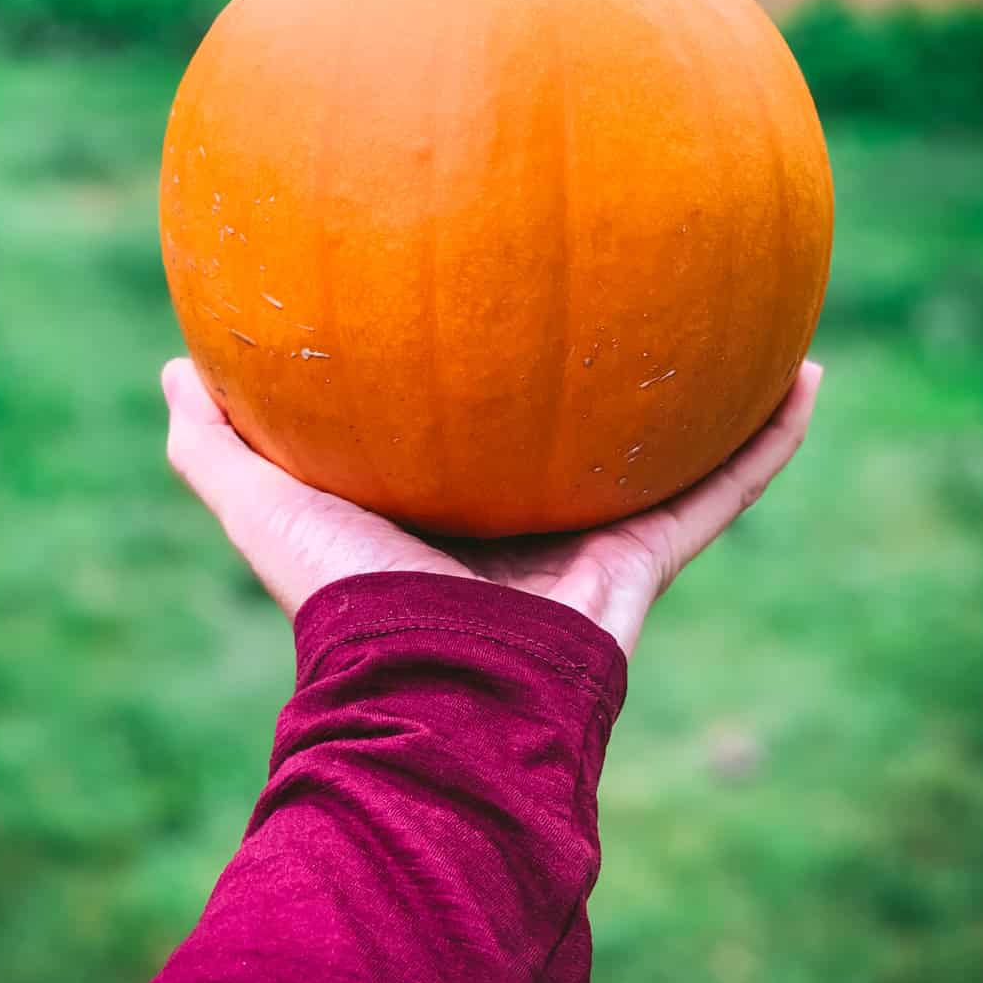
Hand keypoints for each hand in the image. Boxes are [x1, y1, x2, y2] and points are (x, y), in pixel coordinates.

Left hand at [162, 358, 822, 657]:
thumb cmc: (341, 606)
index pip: (468, 425)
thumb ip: (211, 444)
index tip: (492, 301)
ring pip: (664, 452)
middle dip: (599, 377)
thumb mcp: (259, 506)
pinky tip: (807, 375)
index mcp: (441, 510)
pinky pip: (724, 487)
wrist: (430, 695)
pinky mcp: (645, 554)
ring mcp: (591, 537)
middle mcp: (521, 522)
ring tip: (742, 314)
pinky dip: (768, 440)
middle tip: (621, 287)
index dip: (481, 372)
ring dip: (705, 395)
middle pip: (571, 432)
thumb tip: (175, 366)